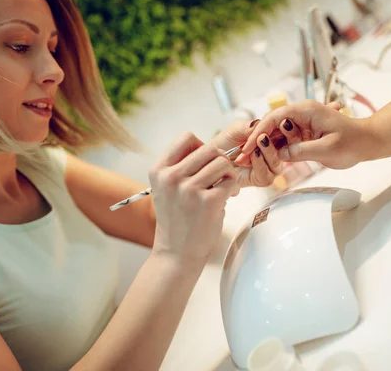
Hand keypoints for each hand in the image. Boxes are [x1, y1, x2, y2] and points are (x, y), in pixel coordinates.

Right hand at [149, 132, 240, 263]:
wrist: (176, 253)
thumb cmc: (177, 218)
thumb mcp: (167, 189)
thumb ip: (182, 167)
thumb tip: (213, 149)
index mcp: (159, 170)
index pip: (186, 138)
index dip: (201, 146)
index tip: (204, 162)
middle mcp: (171, 177)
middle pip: (209, 148)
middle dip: (220, 160)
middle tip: (220, 176)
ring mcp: (189, 189)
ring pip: (222, 162)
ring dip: (228, 174)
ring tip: (224, 187)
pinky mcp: (208, 202)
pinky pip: (230, 181)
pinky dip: (232, 188)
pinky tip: (225, 198)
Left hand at [211, 119, 284, 186]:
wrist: (213, 157)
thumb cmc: (224, 142)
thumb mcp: (237, 129)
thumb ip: (252, 127)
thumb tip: (265, 124)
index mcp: (271, 139)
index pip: (285, 136)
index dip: (283, 131)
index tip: (277, 125)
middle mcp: (272, 154)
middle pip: (284, 151)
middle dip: (274, 143)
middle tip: (263, 137)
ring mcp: (268, 168)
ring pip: (277, 164)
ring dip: (268, 153)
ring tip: (257, 146)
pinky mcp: (261, 180)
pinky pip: (267, 175)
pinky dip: (260, 164)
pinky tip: (253, 156)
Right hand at [238, 100, 374, 169]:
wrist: (369, 141)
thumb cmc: (353, 142)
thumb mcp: (326, 149)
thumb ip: (300, 151)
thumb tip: (279, 154)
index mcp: (306, 111)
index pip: (274, 118)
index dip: (259, 133)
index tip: (248, 147)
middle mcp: (301, 113)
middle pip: (271, 124)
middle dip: (256, 140)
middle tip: (242, 156)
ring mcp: (302, 123)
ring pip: (276, 132)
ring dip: (263, 145)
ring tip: (248, 159)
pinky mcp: (303, 132)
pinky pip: (284, 139)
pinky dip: (274, 148)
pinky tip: (264, 158)